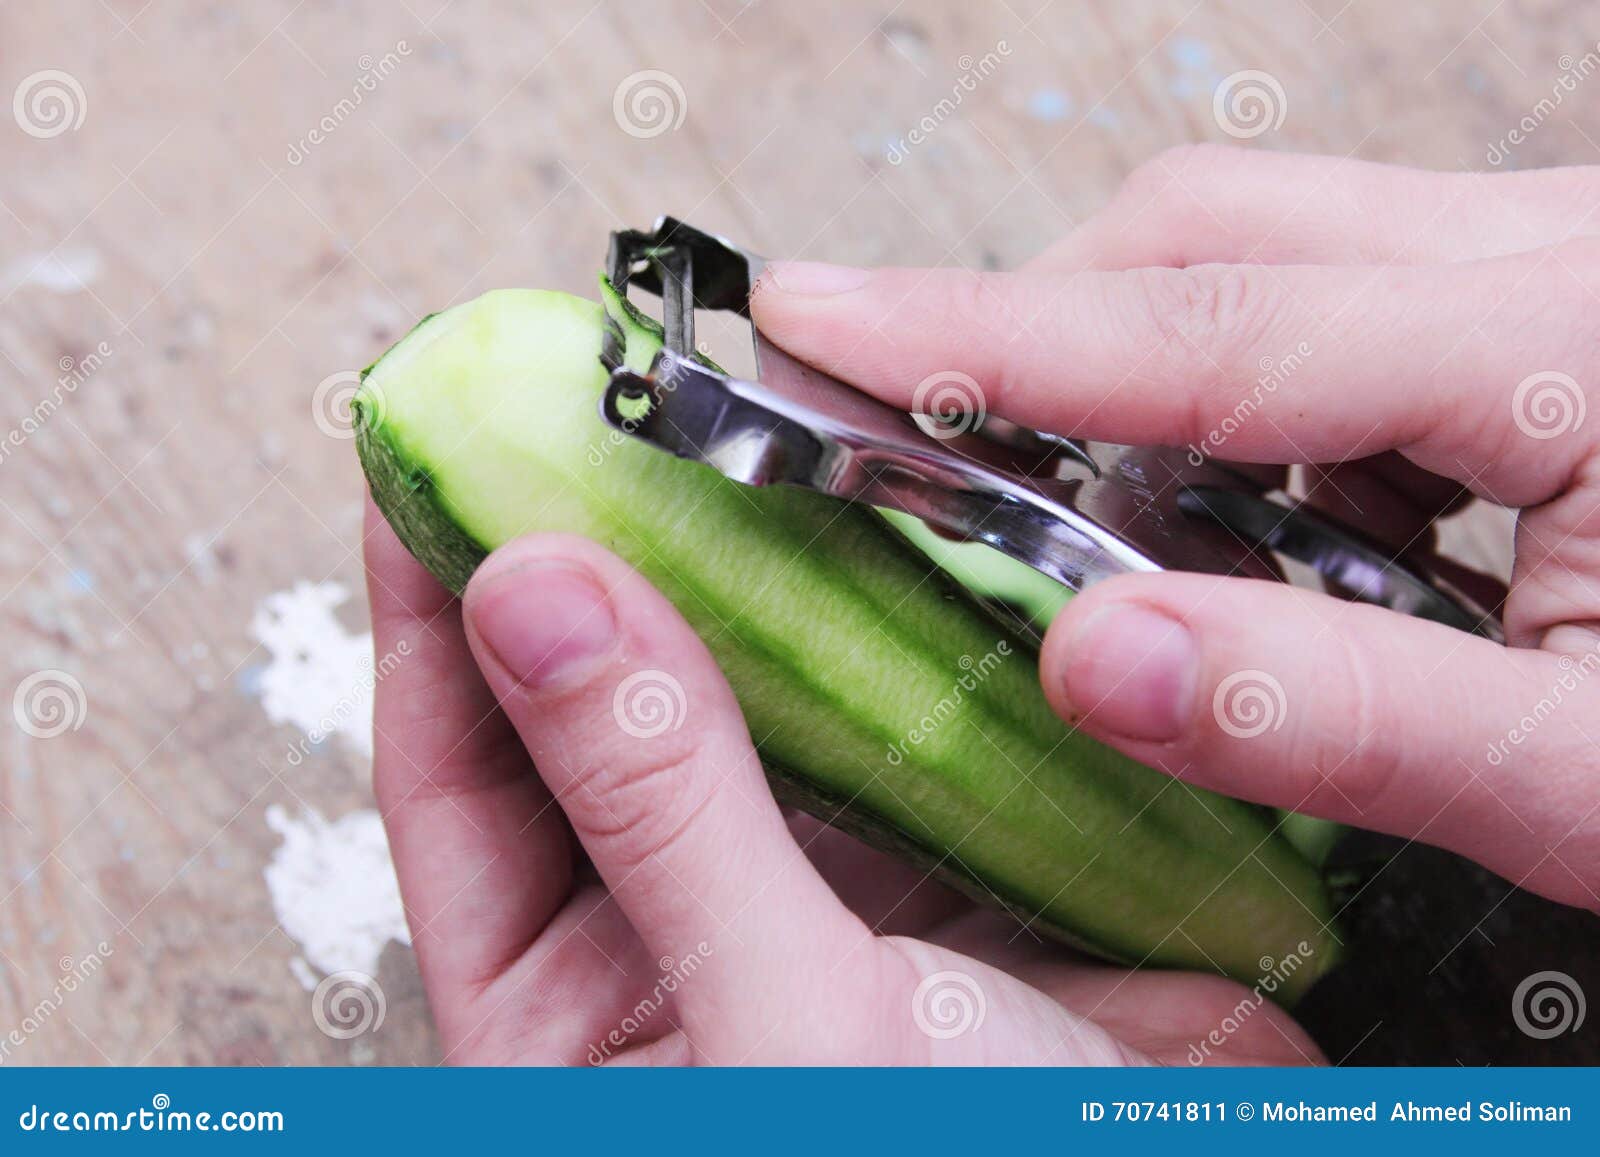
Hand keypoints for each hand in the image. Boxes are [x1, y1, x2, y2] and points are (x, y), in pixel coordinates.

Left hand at [364, 500, 1317, 1064]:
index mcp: (570, 1015)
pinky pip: (891, 707)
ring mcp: (817, 887)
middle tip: (584, 409)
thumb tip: (536, 602)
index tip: (430, 460)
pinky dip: (892, 619)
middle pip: (596, 712)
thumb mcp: (778, 1026)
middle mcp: (681, 934)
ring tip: (727, 438)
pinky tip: (885, 526)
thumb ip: (660, 813)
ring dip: (748, 575)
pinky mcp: (947, 853)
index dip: (432, 610)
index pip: (452, 779)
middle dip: (596, 560)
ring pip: (748, 693)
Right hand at [751, 144, 1599, 910]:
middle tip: (911, 441)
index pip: (1209, 332)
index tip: (810, 320)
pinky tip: (1253, 534)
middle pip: (1214, 236)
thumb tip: (1101, 663)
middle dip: (1037, 336)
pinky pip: (1330, 313)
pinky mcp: (1543, 314)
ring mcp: (1556, 270)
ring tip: (1117, 544)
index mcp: (1591, 342)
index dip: (980, 334)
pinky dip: (1236, 416)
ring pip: (1261, 259)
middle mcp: (1567, 258)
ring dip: (1140, 391)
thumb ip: (1347, 721)